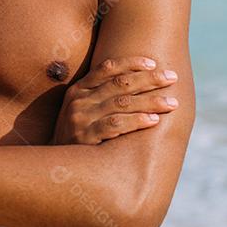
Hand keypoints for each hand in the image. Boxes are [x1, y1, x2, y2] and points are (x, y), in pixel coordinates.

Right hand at [51, 56, 179, 144]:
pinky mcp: (86, 137)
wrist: (54, 163)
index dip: (131, 63)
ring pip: (122, 103)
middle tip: (172, 77)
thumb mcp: (78, 110)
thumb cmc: (74, 135)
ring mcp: (81, 118)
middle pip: (120, 84)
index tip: (153, 63)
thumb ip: (97, 97)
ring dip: (150, 102)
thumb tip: (134, 85)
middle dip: (149, 79)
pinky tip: (153, 120)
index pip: (107, 68)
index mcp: (78, 90)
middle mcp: (79, 101)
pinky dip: (136, 121)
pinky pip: (116, 125)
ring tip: (172, 103)